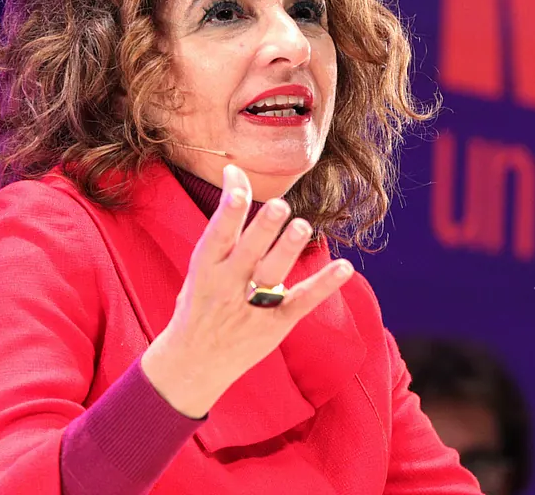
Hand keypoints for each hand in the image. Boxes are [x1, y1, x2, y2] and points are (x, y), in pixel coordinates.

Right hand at [141, 164, 352, 417]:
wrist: (190, 365)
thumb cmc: (200, 300)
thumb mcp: (201, 263)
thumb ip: (224, 221)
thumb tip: (235, 169)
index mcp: (205, 268)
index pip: (216, 235)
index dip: (228, 211)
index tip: (239, 188)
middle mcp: (227, 285)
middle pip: (248, 253)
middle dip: (263, 230)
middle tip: (280, 207)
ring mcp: (251, 307)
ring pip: (272, 276)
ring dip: (288, 251)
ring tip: (302, 226)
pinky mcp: (275, 325)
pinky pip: (302, 302)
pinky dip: (323, 285)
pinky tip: (344, 267)